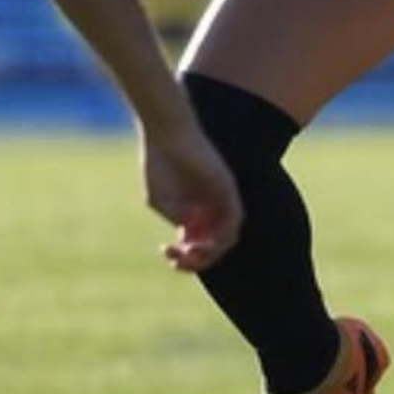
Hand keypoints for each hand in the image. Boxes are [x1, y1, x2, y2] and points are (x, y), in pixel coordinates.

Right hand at [141, 123, 244, 272]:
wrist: (166, 133)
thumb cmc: (159, 163)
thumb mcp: (161, 200)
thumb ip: (178, 219)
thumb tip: (192, 235)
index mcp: (196, 211)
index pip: (200, 245)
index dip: (184, 257)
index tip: (163, 250)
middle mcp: (213, 207)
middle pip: (215, 246)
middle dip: (197, 261)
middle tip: (175, 259)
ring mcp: (222, 197)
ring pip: (228, 236)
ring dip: (210, 252)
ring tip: (188, 251)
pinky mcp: (228, 187)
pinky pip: (234, 218)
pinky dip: (221, 233)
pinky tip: (200, 236)